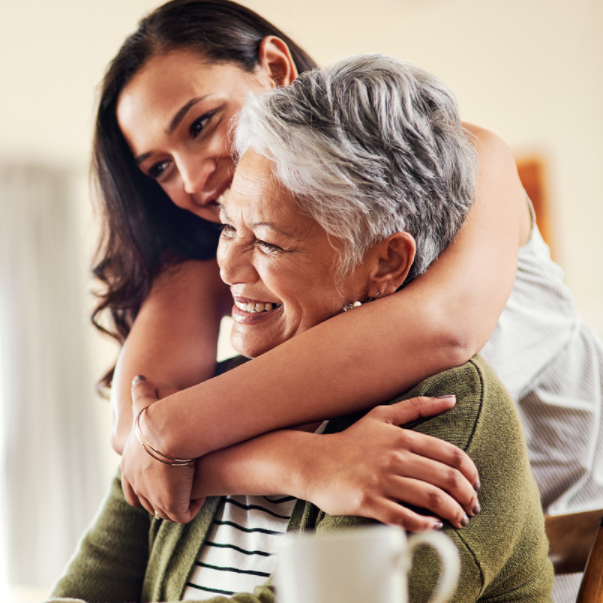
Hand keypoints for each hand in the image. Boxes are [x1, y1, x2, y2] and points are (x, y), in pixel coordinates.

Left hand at [120, 376, 204, 523]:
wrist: (169, 430)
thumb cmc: (159, 416)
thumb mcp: (146, 404)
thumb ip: (141, 392)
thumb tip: (139, 378)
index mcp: (129, 468)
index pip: (132, 489)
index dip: (147, 486)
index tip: (165, 477)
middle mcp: (137, 486)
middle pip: (148, 503)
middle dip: (165, 497)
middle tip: (182, 485)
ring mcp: (153, 499)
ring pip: (166, 510)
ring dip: (181, 501)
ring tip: (195, 488)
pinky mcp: (172, 505)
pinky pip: (184, 514)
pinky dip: (194, 505)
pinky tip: (203, 491)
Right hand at [302, 396, 479, 531]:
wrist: (314, 462)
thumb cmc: (351, 440)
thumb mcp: (382, 416)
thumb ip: (417, 406)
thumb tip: (452, 399)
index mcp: (402, 437)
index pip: (451, 455)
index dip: (470, 473)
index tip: (475, 484)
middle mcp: (395, 457)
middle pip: (446, 479)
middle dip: (467, 497)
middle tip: (472, 507)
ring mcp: (381, 480)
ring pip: (431, 499)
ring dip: (452, 513)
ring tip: (459, 520)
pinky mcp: (368, 501)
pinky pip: (404, 517)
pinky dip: (424, 524)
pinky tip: (432, 526)